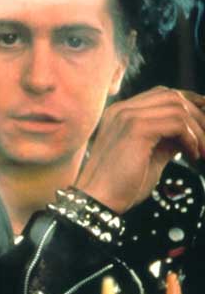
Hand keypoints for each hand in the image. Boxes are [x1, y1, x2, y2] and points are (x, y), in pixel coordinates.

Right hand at [76, 86, 204, 213]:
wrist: (98, 199)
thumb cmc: (120, 184)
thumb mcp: (149, 156)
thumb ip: (166, 140)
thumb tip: (191, 134)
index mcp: (121, 113)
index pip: (162, 94)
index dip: (190, 104)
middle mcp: (122, 109)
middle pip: (172, 96)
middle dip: (199, 116)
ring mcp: (127, 116)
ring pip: (178, 108)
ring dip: (198, 130)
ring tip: (202, 152)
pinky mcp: (135, 128)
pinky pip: (177, 123)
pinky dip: (191, 139)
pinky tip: (192, 155)